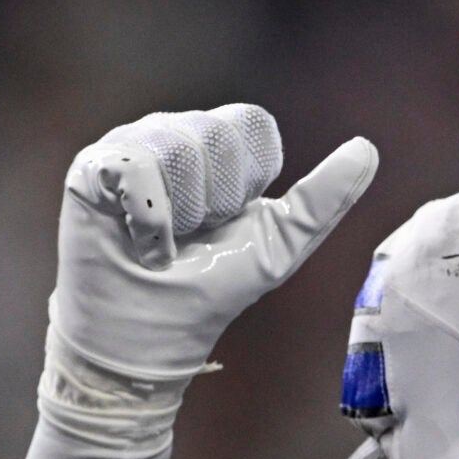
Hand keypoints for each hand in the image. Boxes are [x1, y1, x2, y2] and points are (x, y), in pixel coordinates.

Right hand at [49, 105, 378, 379]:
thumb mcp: (280, 246)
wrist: (152, 336)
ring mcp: (128, 147)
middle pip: (215, 135)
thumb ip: (322, 199)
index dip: (248, 177)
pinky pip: (136, 164)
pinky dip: (150, 217)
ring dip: (181, 213)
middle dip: (215, 201)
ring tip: (164, 242)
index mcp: (217, 147)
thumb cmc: (211, 289)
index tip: (231, 218)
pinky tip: (141, 243)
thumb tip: (367, 148)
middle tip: (193, 236)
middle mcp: (171, 136)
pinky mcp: (91, 170)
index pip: (251, 123)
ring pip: (176, 147)